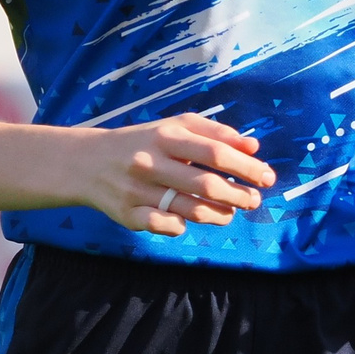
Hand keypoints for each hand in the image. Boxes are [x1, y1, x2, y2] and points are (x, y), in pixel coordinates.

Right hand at [71, 113, 277, 236]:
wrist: (88, 161)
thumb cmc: (143, 142)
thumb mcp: (175, 127)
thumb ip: (214, 133)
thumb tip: (253, 145)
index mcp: (166, 135)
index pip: (215, 152)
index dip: (246, 166)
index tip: (267, 177)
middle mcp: (151, 162)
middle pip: (205, 184)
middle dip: (238, 195)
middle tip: (254, 200)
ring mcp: (138, 190)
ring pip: (189, 209)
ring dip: (219, 214)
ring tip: (231, 213)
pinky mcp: (127, 214)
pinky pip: (164, 226)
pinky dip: (182, 226)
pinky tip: (190, 222)